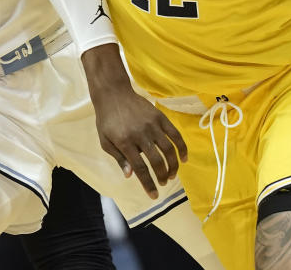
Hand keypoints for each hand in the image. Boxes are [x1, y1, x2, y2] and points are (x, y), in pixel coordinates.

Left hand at [87, 61, 187, 197]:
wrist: (114, 94)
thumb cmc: (107, 120)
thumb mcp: (105, 141)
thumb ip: (119, 158)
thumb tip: (130, 176)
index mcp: (125, 143)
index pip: (140, 168)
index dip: (148, 184)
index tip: (154, 196)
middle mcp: (140, 135)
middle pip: (157, 160)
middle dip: (162, 175)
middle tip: (163, 182)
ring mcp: (152, 125)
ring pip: (168, 149)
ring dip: (173, 165)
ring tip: (172, 174)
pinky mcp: (160, 117)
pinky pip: (175, 134)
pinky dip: (182, 147)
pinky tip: (184, 158)